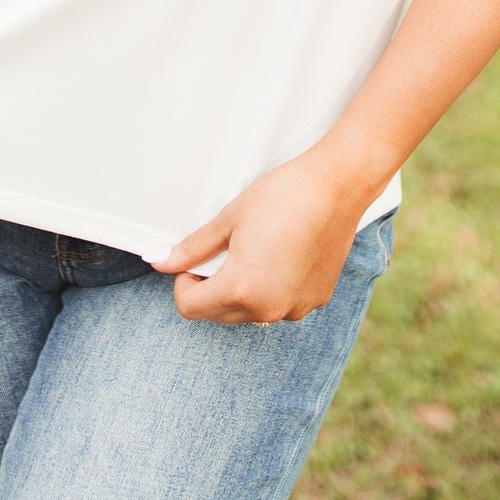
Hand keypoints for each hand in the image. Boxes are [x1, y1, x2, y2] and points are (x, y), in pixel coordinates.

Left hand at [152, 147, 371, 325]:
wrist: (338, 185)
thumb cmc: (283, 195)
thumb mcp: (229, 219)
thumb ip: (193, 248)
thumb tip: (161, 263)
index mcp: (242, 290)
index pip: (190, 308)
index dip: (184, 282)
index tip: (198, 258)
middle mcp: (270, 310)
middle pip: (219, 314)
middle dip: (211, 288)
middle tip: (225, 250)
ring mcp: (296, 308)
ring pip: (250, 313)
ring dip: (242, 291)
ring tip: (256, 250)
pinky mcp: (317, 300)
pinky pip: (281, 306)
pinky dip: (272, 289)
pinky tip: (282, 255)